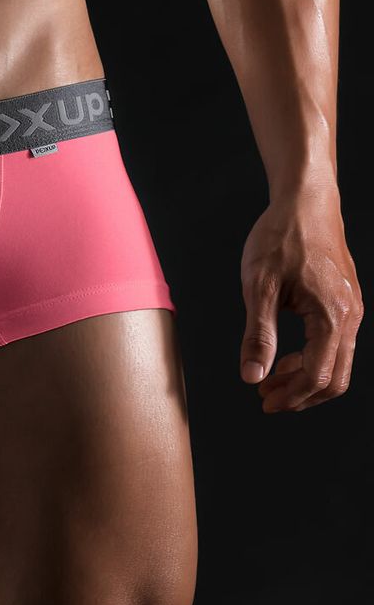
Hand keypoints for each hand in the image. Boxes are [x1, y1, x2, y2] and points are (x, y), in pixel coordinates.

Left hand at [239, 184, 362, 412]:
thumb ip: (258, 335)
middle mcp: (350, 316)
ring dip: (304, 378)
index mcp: (332, 316)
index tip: (264, 402)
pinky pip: (335, 344)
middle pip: (335, 377)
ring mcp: (351, 309)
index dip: (291, 396)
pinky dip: (310, 358)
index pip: (318, 375)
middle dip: (300, 395)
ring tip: (270, 380)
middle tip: (267, 399)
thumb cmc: (281, 238)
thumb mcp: (258, 287)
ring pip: (337, 362)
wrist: (305, 203)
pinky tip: (283, 355)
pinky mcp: (345, 302)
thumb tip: (252, 375)